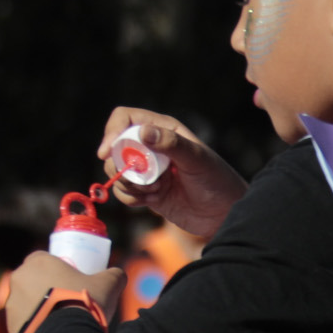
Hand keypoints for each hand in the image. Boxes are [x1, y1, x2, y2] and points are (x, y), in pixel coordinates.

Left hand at [0, 249, 123, 332]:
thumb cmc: (85, 303)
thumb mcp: (108, 285)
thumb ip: (114, 275)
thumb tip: (118, 274)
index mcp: (38, 262)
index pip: (43, 258)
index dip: (57, 267)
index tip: (70, 278)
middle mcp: (19, 279)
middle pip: (32, 280)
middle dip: (46, 287)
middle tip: (67, 300)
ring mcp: (12, 303)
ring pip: (27, 302)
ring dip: (40, 308)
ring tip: (62, 321)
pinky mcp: (11, 326)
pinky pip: (24, 324)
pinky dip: (36, 327)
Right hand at [98, 109, 242, 239]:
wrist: (226, 214)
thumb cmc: (218, 181)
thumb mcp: (197, 160)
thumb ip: (171, 144)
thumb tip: (143, 131)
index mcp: (163, 130)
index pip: (125, 119)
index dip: (112, 132)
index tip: (106, 153)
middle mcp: (152, 147)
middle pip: (115, 147)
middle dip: (120, 165)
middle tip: (143, 180)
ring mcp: (147, 170)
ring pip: (115, 170)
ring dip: (128, 184)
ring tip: (155, 191)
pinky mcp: (146, 191)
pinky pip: (123, 191)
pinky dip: (130, 198)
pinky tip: (152, 201)